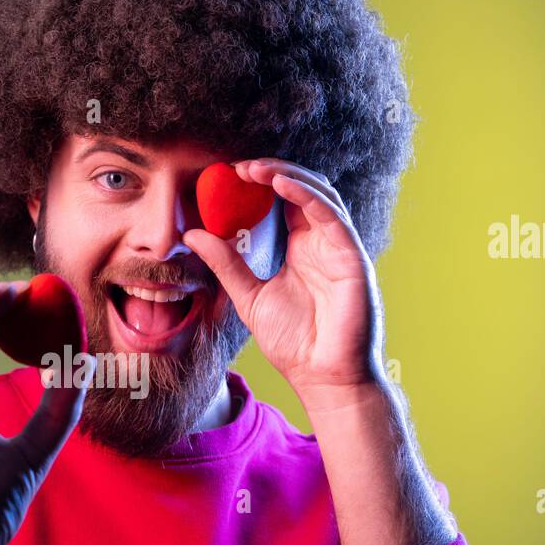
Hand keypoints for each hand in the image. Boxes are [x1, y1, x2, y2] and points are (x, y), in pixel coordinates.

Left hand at [184, 158, 386, 411]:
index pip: (283, 201)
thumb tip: (192, 235)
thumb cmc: (294, 343)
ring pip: (319, 194)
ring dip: (287, 175)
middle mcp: (323, 241)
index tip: (227, 175)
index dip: (260, 182)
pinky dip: (306, 195)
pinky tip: (280, 184)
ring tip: (253, 169)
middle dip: (271, 171)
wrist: (322, 377)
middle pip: (303, 189)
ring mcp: (340, 247)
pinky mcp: (352, 257)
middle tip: (237, 167)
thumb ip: (225, 264)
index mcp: (302, 247)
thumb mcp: (248, 296)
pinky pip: (331, 215)